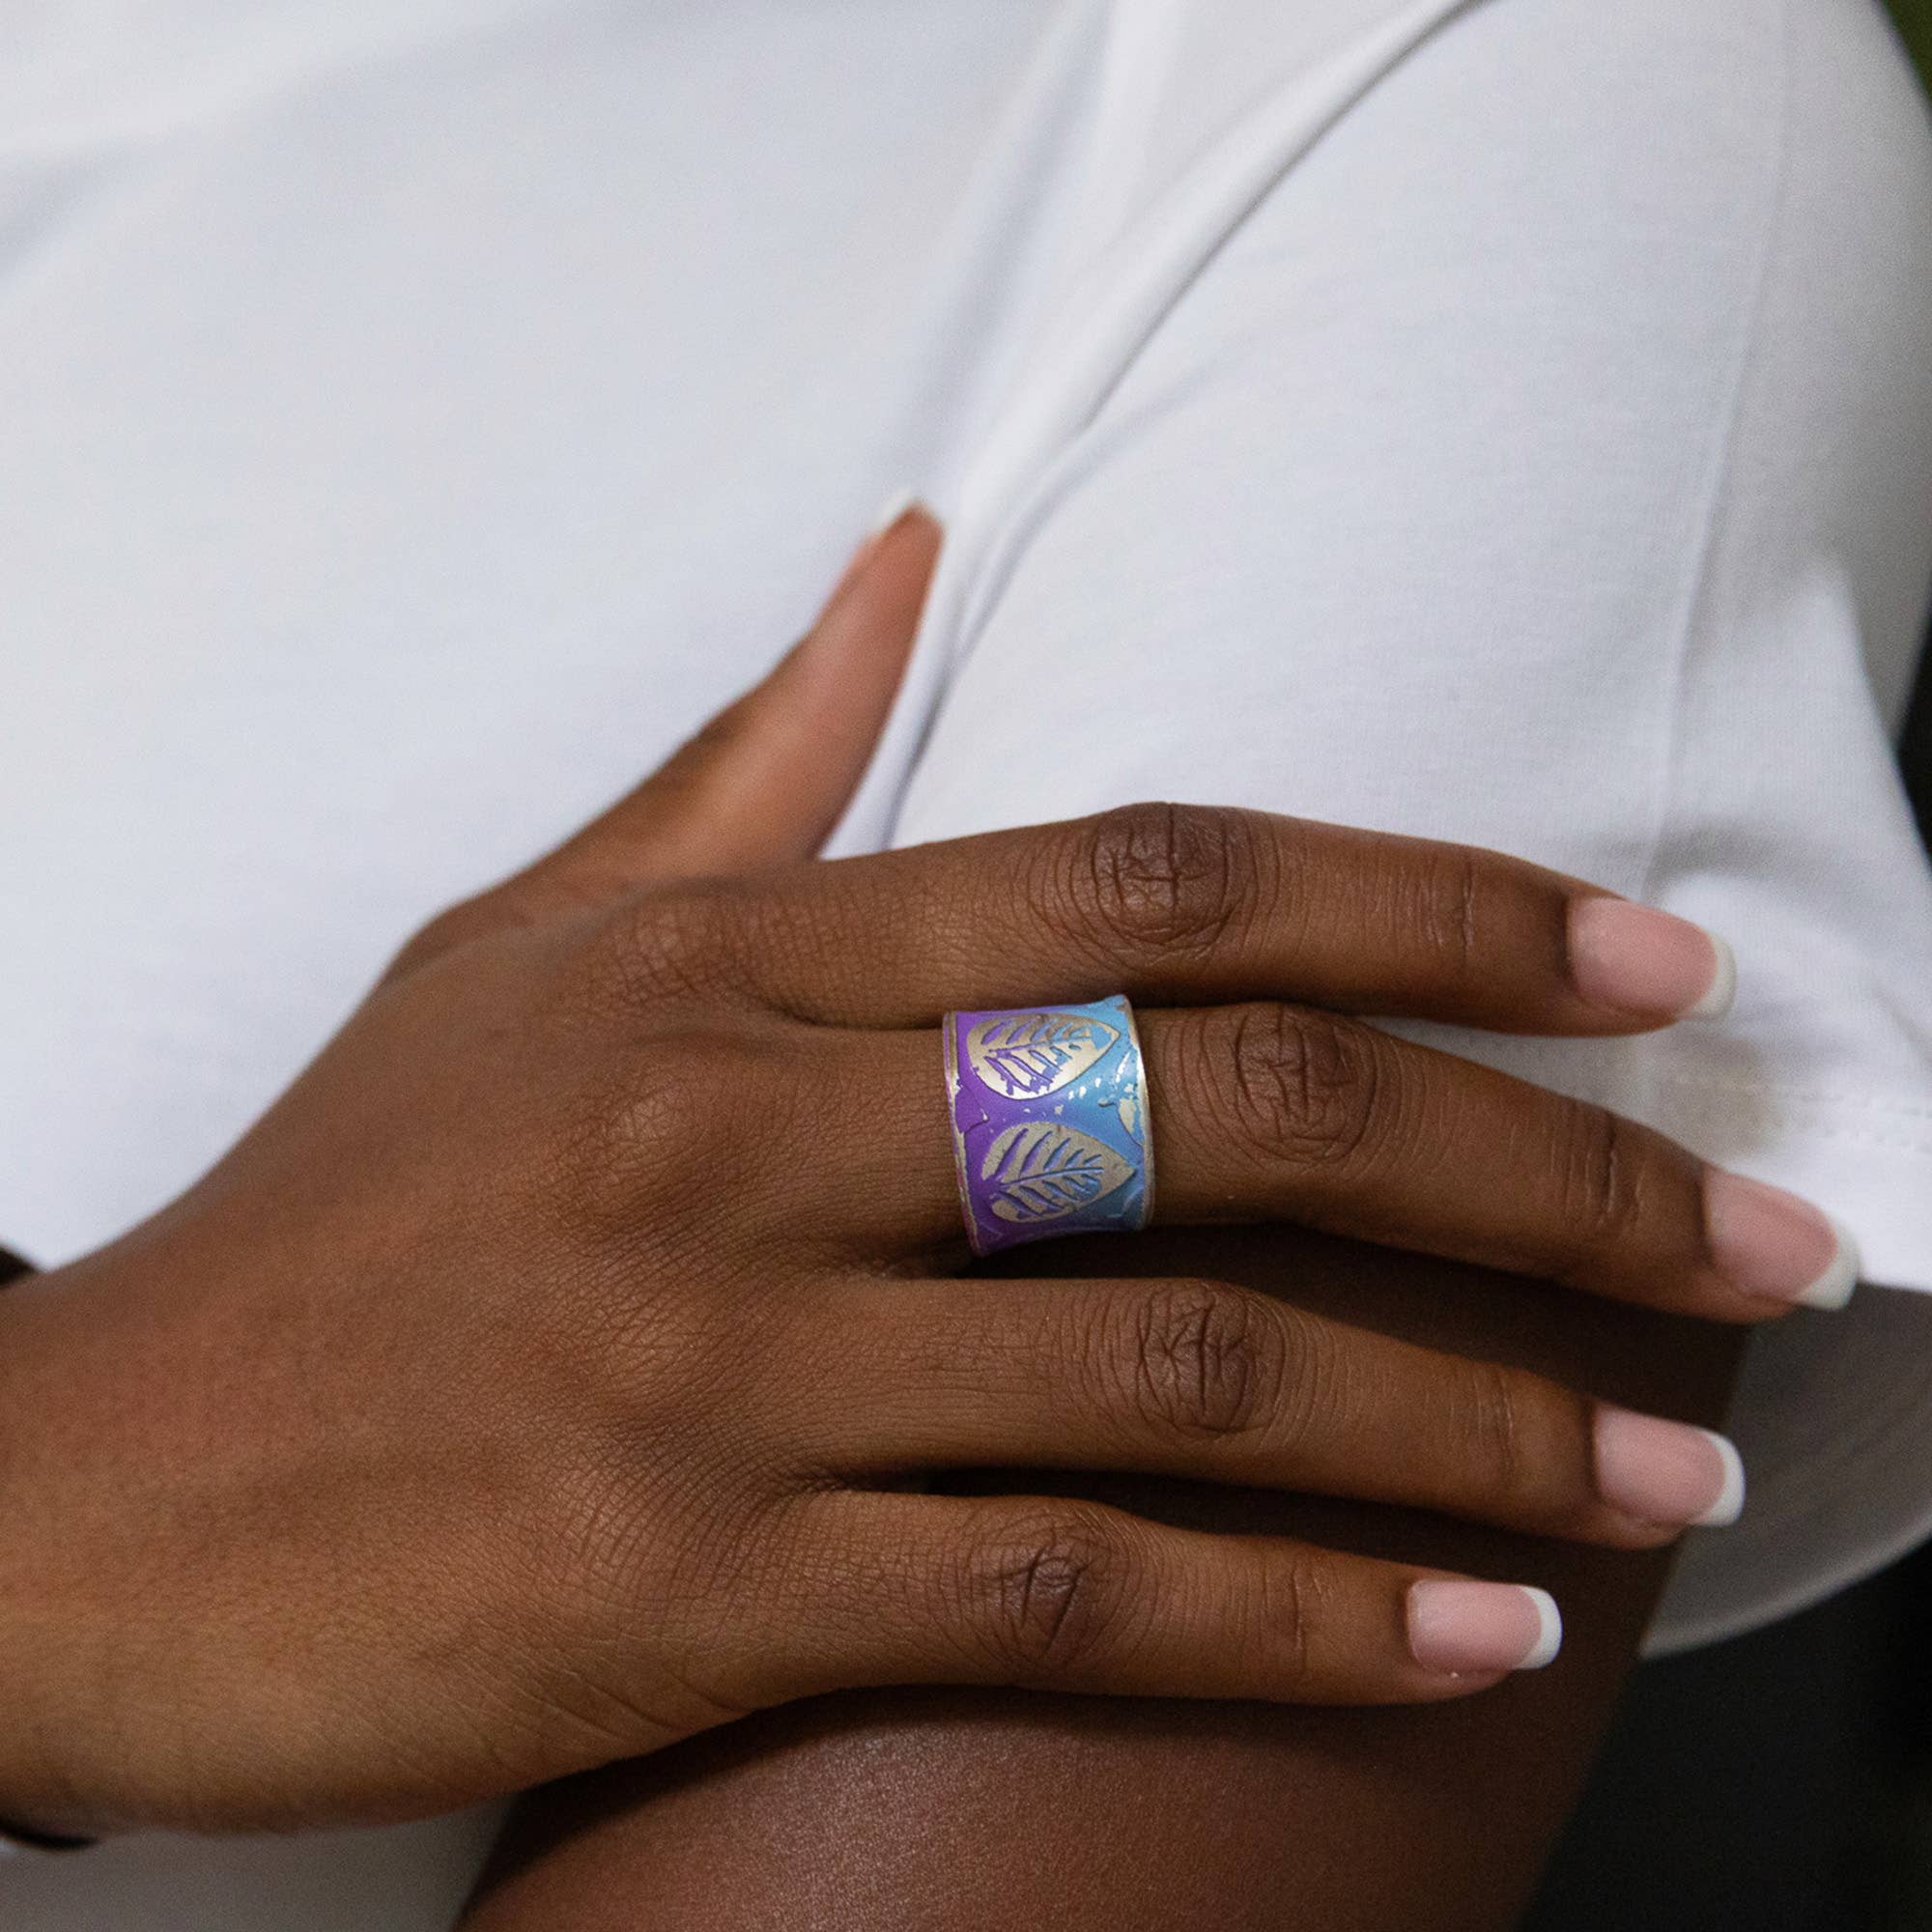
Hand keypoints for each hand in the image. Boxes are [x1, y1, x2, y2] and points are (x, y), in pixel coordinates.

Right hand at [0, 505, 1829, 1839]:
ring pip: (1193, 1364)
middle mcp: (745, 1131)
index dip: (1436, 905)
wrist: (74, 1500)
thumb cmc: (322, 1224)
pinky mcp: (695, 1581)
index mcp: (727, 960)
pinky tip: (1466, 1622)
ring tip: (1661, 1465)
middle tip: (1742, 1234)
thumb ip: (750, 776)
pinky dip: (1295, 1613)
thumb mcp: (519, 951)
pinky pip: (1069, 1589)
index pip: (1158, 879)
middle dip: (1538, 1170)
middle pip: (1236, 1104)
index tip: (1640, 968)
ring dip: (1473, 1420)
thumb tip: (906, 571)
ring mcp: (724, 1358)